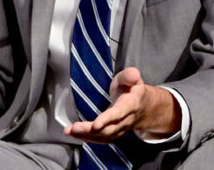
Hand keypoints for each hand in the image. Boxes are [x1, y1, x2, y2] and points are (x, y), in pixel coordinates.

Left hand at [64, 67, 178, 142]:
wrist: (143, 107)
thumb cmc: (132, 89)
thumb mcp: (131, 79)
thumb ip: (129, 76)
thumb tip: (133, 73)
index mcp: (130, 105)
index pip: (118, 113)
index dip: (107, 119)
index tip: (95, 124)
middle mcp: (126, 120)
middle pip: (109, 129)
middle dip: (90, 130)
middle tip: (74, 127)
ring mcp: (120, 129)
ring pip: (104, 137)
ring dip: (86, 136)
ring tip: (69, 131)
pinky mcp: (114, 133)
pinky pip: (101, 139)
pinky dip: (87, 138)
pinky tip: (74, 134)